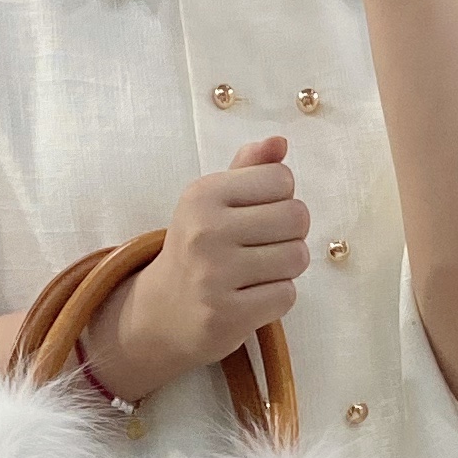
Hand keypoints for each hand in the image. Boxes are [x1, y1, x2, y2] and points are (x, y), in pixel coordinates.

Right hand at [84, 137, 307, 401]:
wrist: (160, 312)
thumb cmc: (198, 247)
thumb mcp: (214, 201)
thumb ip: (249, 168)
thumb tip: (280, 142)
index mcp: (202, 195)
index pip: (282, 178)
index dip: (280, 197)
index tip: (256, 214)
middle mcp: (205, 232)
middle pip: (297, 217)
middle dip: (291, 232)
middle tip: (264, 245)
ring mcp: (214, 276)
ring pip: (297, 258)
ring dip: (286, 267)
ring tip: (258, 271)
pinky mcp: (227, 315)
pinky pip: (286, 295)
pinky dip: (277, 297)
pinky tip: (251, 296)